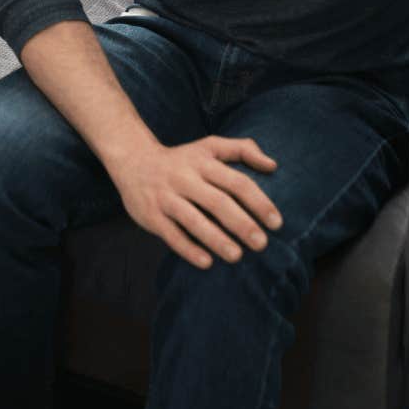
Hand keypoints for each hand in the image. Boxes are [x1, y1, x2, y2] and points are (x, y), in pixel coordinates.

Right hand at [106, 135, 282, 268]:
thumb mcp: (210, 145)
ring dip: (216, 239)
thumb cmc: (182, 159)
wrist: (133, 160)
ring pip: (193, 220)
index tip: (276, 222)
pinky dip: (188, 248)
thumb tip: (273, 165)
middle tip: (261, 244)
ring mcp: (166, 197)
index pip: (237, 182)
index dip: (259, 202)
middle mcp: (185, 178)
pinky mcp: (151, 214)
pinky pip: (170, 234)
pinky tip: (206, 262)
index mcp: (203, 162)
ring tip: (237, 256)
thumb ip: (242, 149)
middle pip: (217, 202)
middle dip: (242, 224)